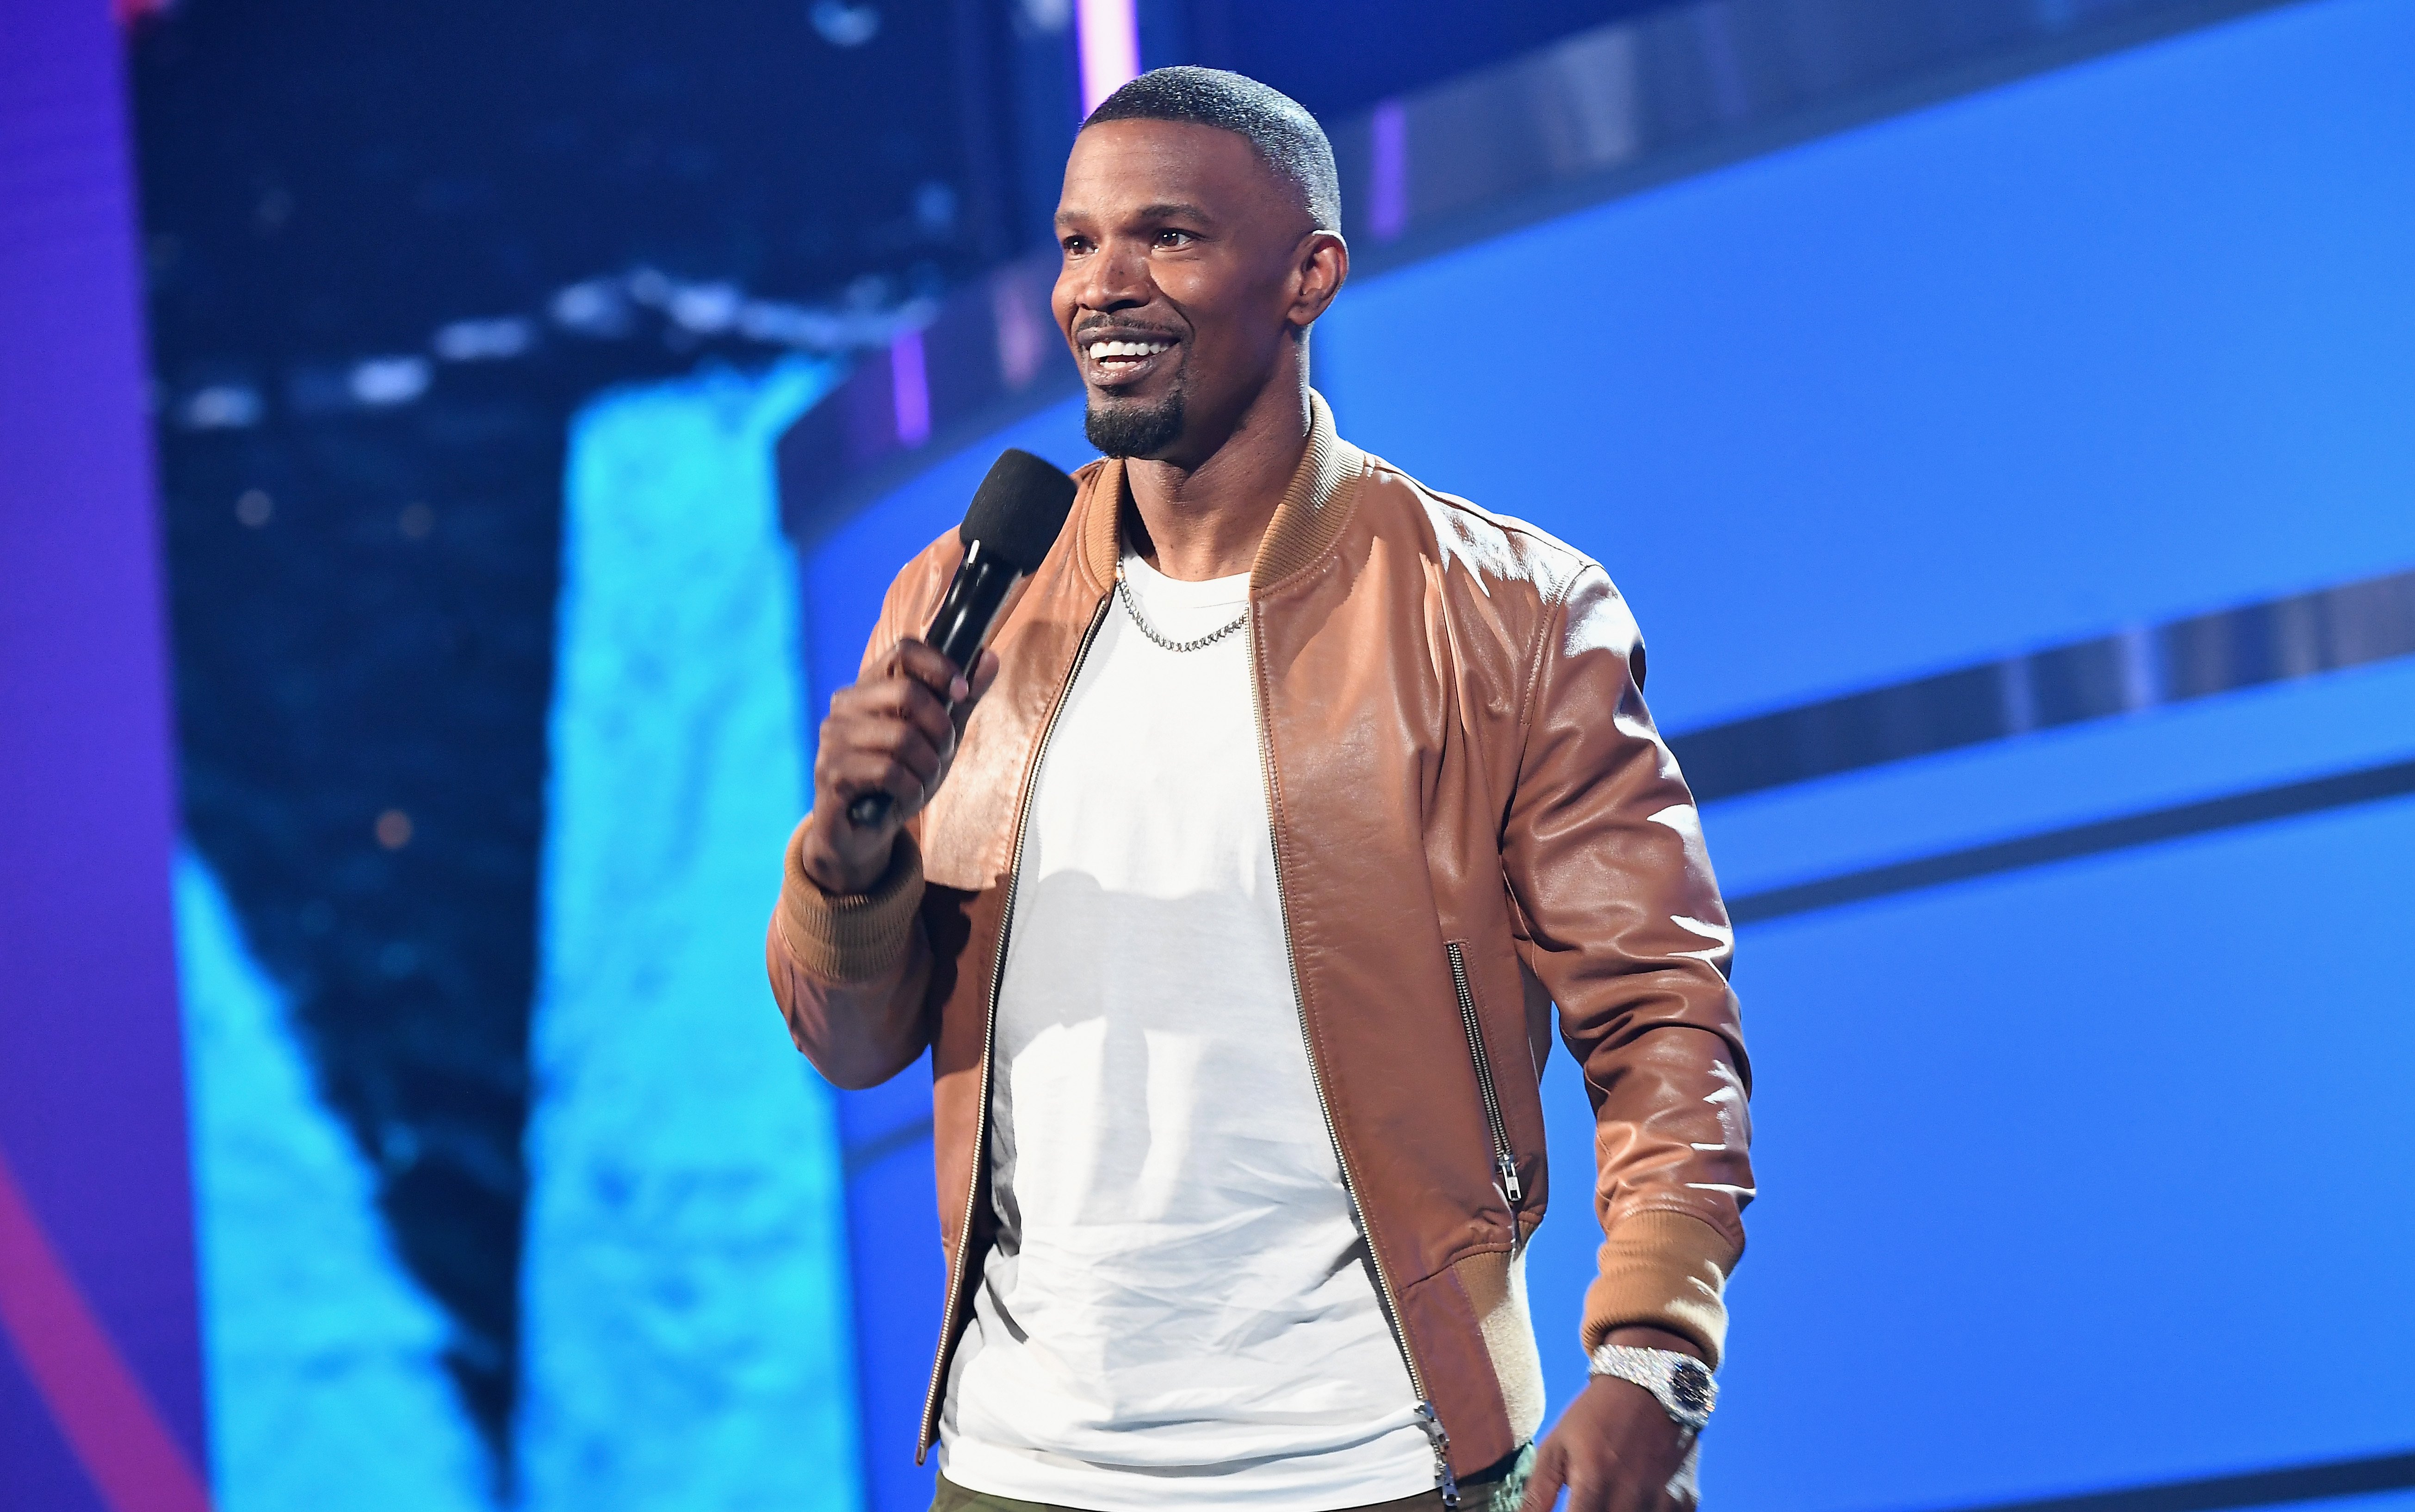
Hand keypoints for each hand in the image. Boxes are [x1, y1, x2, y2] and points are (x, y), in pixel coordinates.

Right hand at [801, 639, 999, 893]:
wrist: (864, 832)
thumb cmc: (901, 778)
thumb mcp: (939, 738)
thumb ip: (962, 701)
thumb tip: (989, 657)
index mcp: (869, 688)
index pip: (904, 650)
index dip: (940, 666)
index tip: (961, 692)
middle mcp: (844, 706)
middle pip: (908, 692)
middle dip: (941, 729)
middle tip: (942, 753)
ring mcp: (832, 738)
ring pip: (902, 737)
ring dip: (928, 766)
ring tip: (922, 781)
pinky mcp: (831, 772)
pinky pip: (889, 772)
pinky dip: (911, 790)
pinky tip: (907, 798)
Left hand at [1519, 1329, 1700, 1511]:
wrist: (1650, 1383)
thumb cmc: (1595, 1415)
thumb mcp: (1557, 1445)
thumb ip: (1537, 1492)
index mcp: (1595, 1480)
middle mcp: (1632, 1494)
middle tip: (1584, 1506)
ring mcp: (1663, 1499)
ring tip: (1606, 1502)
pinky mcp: (1685, 1499)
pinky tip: (1632, 1503)